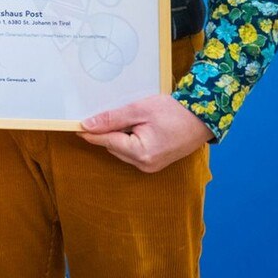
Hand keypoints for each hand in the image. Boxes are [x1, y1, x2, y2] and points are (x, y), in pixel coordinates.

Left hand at [79, 94, 212, 172]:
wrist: (202, 117)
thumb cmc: (173, 112)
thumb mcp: (139, 110)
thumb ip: (111, 119)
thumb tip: (87, 125)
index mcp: (140, 153)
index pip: (106, 142)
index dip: (90, 133)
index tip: (75, 127)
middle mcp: (145, 164)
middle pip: (113, 147)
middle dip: (108, 132)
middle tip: (108, 114)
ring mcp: (151, 166)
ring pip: (122, 150)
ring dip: (119, 136)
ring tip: (131, 119)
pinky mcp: (155, 163)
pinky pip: (133, 152)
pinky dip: (129, 140)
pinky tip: (137, 127)